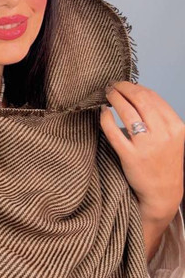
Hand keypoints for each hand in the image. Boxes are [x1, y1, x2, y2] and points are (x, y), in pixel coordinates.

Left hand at [100, 81, 183, 219]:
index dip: (136, 87)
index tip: (126, 85)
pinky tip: (103, 112)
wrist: (163, 193)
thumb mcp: (172, 137)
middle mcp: (163, 135)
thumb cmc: (165, 162)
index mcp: (175, 127)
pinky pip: (114, 131)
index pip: (153, 97)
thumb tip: (136, 94)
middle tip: (113, 85)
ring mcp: (146, 146)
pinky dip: (106, 118)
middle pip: (140, 100)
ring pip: (127, 112)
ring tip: (108, 94)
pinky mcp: (130, 157)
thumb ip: (159, 118)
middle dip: (124, 88)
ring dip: (115, 98)